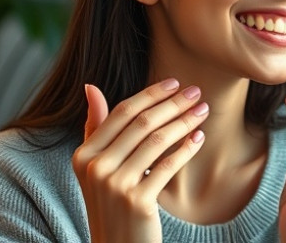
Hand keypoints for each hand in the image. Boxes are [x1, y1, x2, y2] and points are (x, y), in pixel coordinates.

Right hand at [72, 79, 208, 242]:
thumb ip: (95, 127)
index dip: (150, 94)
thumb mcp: (95, 167)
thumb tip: (90, 86)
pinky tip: (199, 139)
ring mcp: (115, 185)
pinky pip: (167, 166)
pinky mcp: (137, 202)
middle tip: (196, 92)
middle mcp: (95, 168)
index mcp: (84, 155)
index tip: (174, 82)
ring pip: (156, 141)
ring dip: (183, 122)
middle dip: (172, 104)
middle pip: (141, 123)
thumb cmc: (111, 203)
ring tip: (202, 112)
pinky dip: (185, 149)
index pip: (121, 113)